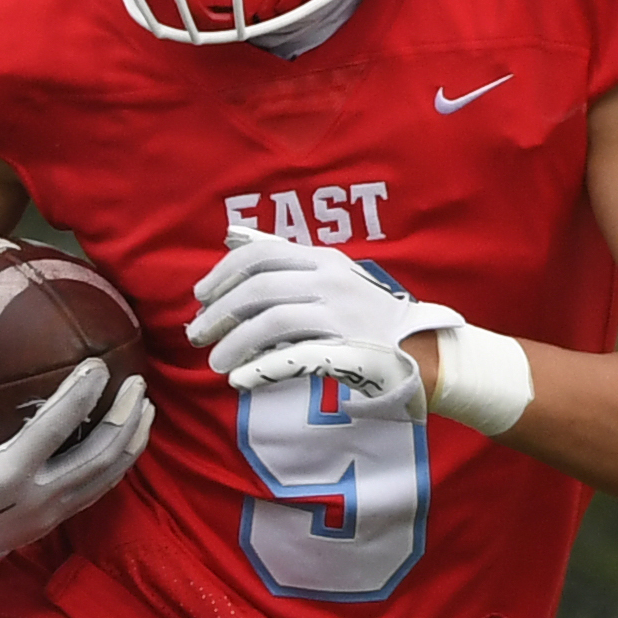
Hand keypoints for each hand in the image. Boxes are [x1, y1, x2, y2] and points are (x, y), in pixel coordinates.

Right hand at [0, 333, 150, 577]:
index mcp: (5, 476)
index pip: (57, 428)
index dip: (82, 394)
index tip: (99, 364)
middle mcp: (35, 500)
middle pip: (98, 456)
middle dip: (123, 419)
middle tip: (137, 384)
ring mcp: (46, 516)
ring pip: (105, 478)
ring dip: (129, 443)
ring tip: (144, 410)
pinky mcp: (47, 524)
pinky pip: (95, 492)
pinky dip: (115, 465)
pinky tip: (121, 443)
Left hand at [187, 239, 462, 414]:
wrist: (420, 352)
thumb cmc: (364, 315)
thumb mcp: (329, 275)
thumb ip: (285, 260)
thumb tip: (232, 237)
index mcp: (324, 259)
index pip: (262, 253)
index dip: (223, 273)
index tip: (200, 296)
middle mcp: (332, 281)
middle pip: (258, 288)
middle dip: (218, 313)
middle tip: (196, 335)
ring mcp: (341, 315)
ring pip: (270, 321)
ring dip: (233, 344)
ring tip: (216, 363)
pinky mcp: (348, 350)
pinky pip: (293, 357)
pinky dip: (260, 368)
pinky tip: (240, 380)